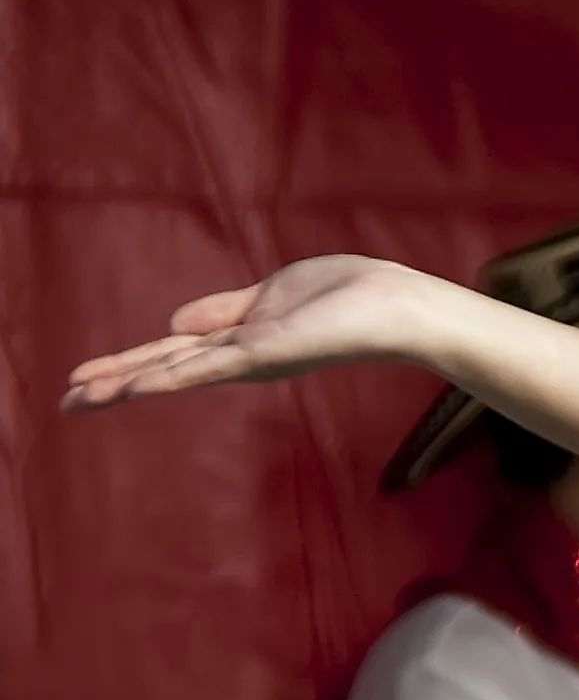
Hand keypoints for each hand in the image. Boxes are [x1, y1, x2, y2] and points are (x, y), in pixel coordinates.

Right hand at [62, 256, 446, 412]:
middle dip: (112, 384)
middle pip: (162, 370)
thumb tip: (174, 320)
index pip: (169, 354)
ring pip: (174, 373)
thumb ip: (222, 312)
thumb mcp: (269, 297)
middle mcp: (237, 357)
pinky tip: (137, 387)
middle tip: (64, 403)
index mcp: (237, 340)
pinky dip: (170, 376)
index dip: (125, 366)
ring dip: (126, 385)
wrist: (394, 307)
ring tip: (81, 399)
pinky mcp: (263, 354)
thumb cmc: (346, 297)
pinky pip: (207, 365)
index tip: (82, 382)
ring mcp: (248, 358)